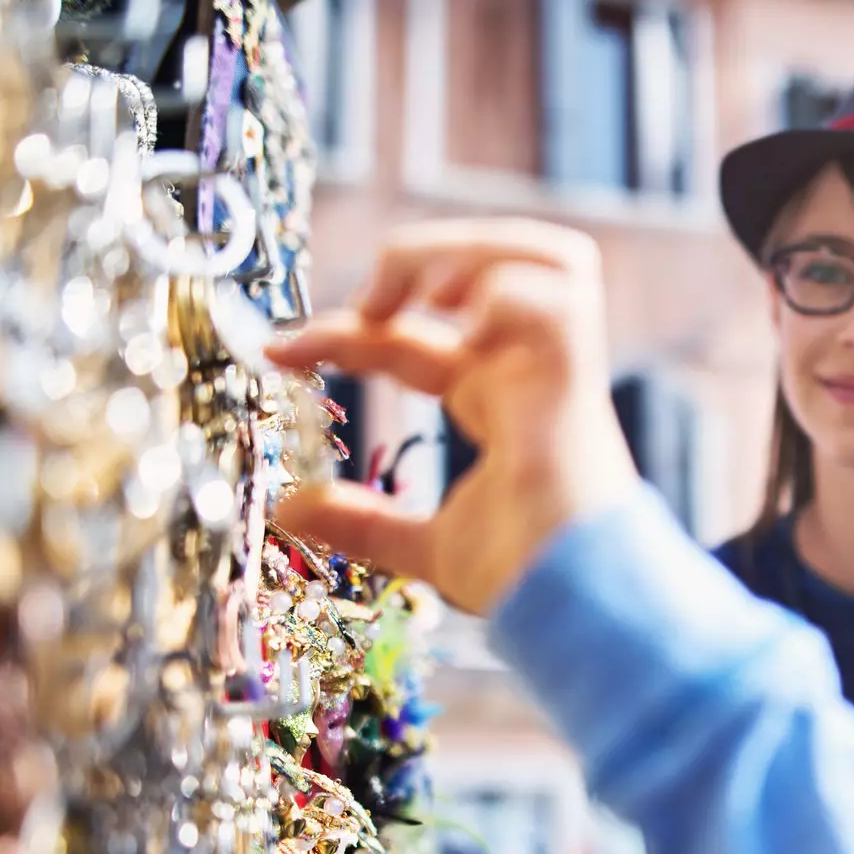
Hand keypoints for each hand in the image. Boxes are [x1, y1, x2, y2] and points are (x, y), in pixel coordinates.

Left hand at [266, 218, 638, 614]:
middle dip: (425, 255)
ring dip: (472, 249)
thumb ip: (363, 521)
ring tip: (416, 291)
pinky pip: (560, 292)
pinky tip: (462, 323)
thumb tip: (289, 508)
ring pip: (544, 255)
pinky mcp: (576, 376)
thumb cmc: (520, 578)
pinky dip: (509, 288)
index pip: (413, 338)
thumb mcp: (424, 544)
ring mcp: (558, 368)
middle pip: (494, 265)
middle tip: (368, 302)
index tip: (278, 350)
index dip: (343, 333)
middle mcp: (528, 372)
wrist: (570, 603)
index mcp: (497, 401)